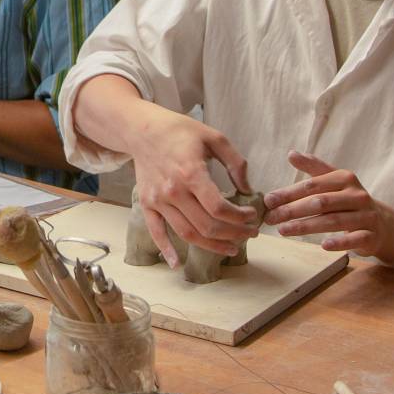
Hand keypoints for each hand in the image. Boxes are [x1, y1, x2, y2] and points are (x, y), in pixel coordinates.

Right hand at [124, 106, 257, 265]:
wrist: (142, 130)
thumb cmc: (180, 131)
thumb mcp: (214, 137)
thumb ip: (236, 163)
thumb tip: (248, 188)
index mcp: (191, 173)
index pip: (219, 207)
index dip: (240, 217)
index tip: (251, 215)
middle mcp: (173, 190)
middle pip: (206, 225)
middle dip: (233, 234)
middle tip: (249, 234)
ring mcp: (158, 200)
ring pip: (187, 234)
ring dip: (212, 246)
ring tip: (230, 248)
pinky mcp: (147, 204)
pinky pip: (156, 232)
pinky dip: (166, 250)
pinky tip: (178, 264)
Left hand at [263, 151, 393, 256]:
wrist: (382, 224)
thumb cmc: (349, 201)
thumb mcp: (334, 181)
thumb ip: (313, 167)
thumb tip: (291, 153)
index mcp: (345, 178)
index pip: (312, 185)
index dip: (289, 193)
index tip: (268, 200)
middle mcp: (356, 195)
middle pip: (320, 202)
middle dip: (293, 210)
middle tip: (271, 218)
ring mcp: (366, 216)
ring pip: (333, 221)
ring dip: (306, 226)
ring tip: (283, 230)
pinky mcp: (371, 236)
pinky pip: (355, 239)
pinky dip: (340, 242)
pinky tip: (323, 245)